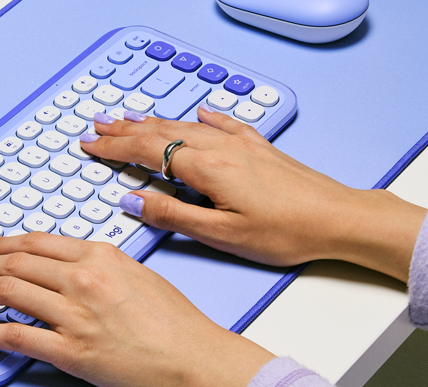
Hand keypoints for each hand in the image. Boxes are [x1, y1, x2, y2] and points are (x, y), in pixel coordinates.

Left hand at [0, 233, 275, 386]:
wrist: (195, 359)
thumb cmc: (176, 323)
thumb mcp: (137, 274)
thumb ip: (99, 266)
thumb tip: (65, 268)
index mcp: (100, 256)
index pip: (36, 242)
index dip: (1, 243)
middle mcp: (83, 278)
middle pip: (15, 263)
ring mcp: (75, 314)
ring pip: (7, 292)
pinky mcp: (71, 351)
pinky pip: (14, 337)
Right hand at [81, 105, 425, 281]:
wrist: (336, 217)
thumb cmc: (285, 231)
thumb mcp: (222, 235)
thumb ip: (174, 216)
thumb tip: (133, 201)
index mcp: (206, 168)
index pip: (147, 151)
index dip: (115, 148)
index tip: (90, 145)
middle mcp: (221, 148)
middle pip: (162, 131)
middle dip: (126, 129)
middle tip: (98, 125)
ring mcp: (242, 144)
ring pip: (188, 125)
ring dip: (155, 121)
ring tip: (131, 117)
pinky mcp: (261, 148)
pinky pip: (225, 124)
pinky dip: (205, 116)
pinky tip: (201, 110)